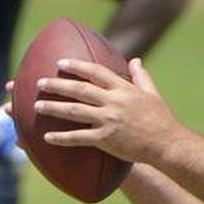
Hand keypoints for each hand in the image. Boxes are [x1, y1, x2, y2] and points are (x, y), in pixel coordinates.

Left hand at [33, 57, 181, 164]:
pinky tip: (46, 137)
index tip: (61, 62)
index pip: (95, 72)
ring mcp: (108, 120)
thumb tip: (135, 60)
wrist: (167, 143)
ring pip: (74, 111)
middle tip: (39, 83)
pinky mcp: (106, 139)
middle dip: (57, 84)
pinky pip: (78, 137)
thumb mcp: (152, 93)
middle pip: (79, 89)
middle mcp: (113, 102)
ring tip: (36, 106)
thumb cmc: (161, 119)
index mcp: (123, 89)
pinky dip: (62, 137)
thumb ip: (141, 76)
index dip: (77, 65)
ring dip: (53, 107)